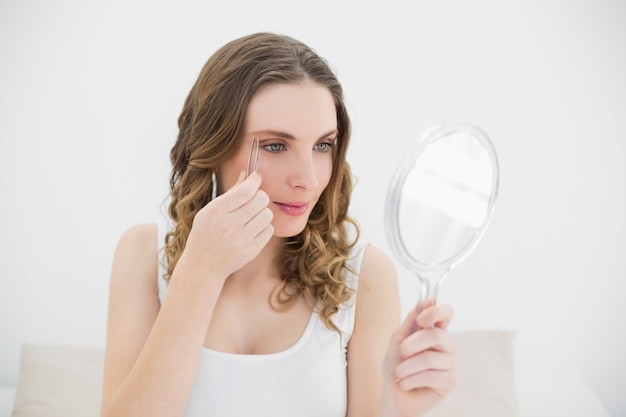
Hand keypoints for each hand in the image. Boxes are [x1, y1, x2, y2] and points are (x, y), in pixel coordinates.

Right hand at [178, 171, 273, 279]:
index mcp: (217, 211)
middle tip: (253, 200)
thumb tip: (246, 175)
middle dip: (260, 196)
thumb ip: (230, 193)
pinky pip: (269, 230)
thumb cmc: (205, 234)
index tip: (257, 177)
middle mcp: (230, 224)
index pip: (246, 190)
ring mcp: (241, 239)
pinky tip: (253, 230)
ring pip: (267, 214)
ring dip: (262, 212)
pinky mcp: (251, 250)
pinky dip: (264, 227)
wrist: (203, 266)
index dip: (255, 180)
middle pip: (261, 199)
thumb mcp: (210, 211)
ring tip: (252, 217)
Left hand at [380, 302, 457, 416]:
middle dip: (412, 344)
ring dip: (407, 367)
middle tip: (401, 352)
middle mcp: (446, 345)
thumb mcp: (397, 341)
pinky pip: (431, 376)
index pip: (446, 312)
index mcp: (435, 330)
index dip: (437, 311)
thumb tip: (424, 301)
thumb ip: (410, 322)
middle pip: (436, 335)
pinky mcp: (450, 381)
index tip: (421, 319)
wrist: (394, 395)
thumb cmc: (396, 366)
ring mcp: (450, 363)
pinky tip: (406, 384)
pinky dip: (411, 380)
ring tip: (399, 374)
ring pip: (430, 358)